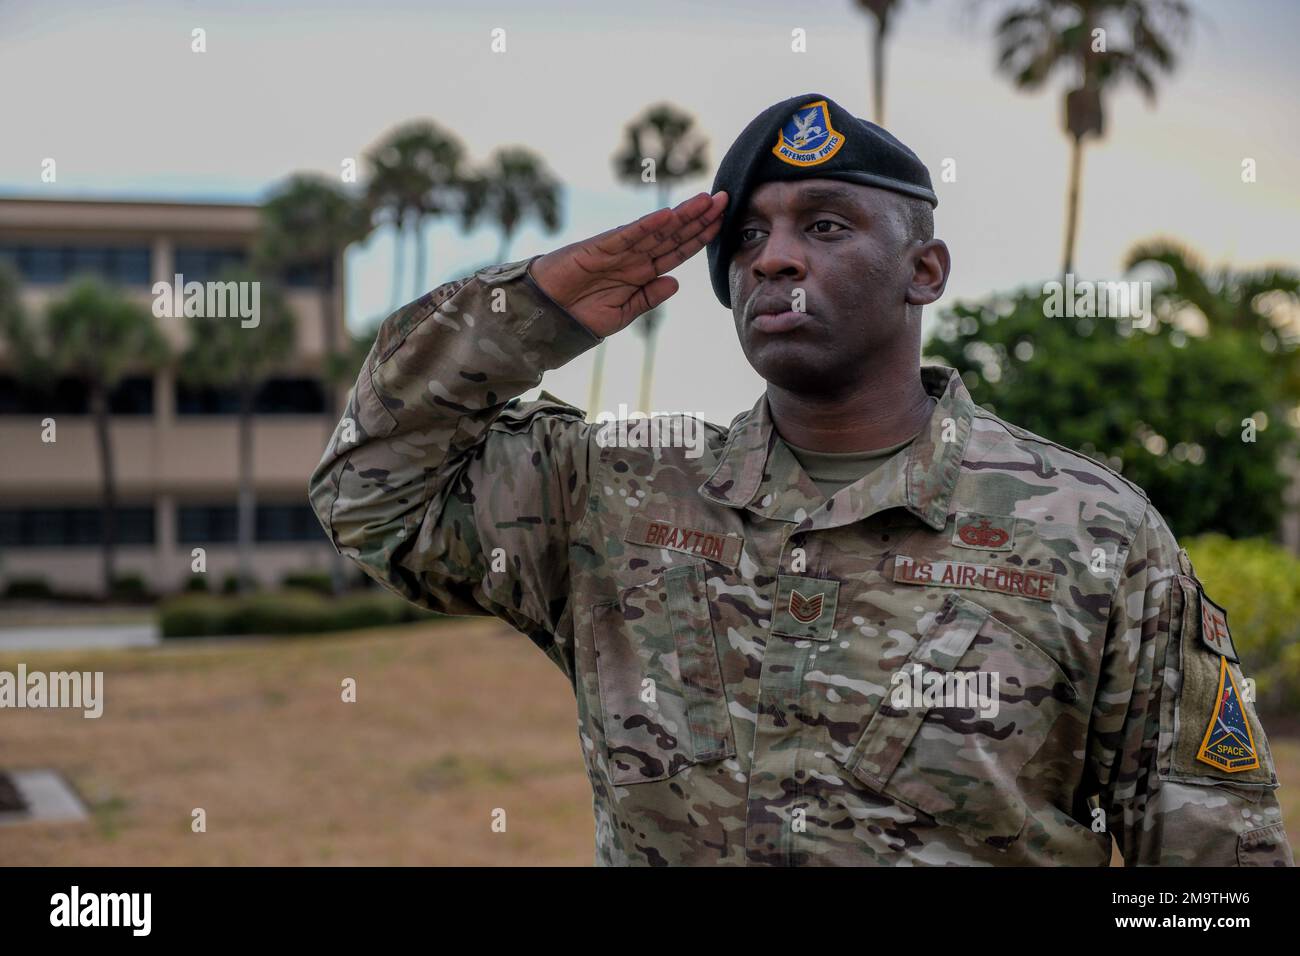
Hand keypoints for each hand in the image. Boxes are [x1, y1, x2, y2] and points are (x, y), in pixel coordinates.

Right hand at [527, 191, 727, 337]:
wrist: (546, 315)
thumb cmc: (580, 314)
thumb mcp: (622, 313)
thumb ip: (648, 297)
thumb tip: (675, 283)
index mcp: (641, 272)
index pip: (677, 251)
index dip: (700, 237)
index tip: (722, 223)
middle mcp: (634, 257)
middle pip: (673, 234)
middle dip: (699, 218)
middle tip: (725, 199)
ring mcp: (618, 250)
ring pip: (656, 230)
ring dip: (682, 215)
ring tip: (706, 201)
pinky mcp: (599, 248)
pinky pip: (629, 236)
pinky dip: (648, 225)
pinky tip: (669, 215)